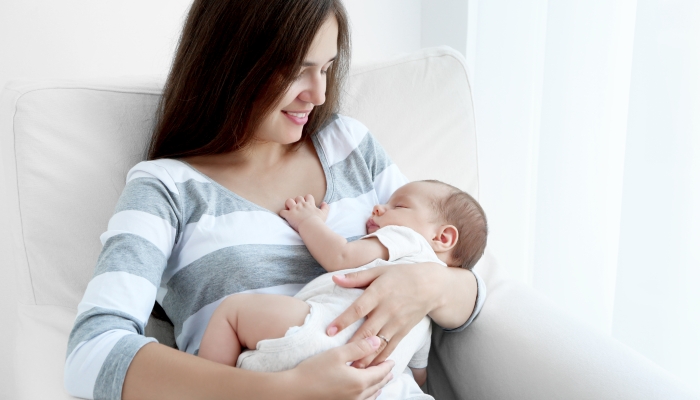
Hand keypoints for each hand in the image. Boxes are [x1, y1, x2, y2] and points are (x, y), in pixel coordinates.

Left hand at [280, 194, 328, 230]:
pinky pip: (282, 212)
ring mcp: (294, 209)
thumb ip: (325, 208)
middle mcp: (301, 205)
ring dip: (288, 205)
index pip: (308, 196)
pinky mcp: (289, 215)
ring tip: (289, 209)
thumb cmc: (318, 221)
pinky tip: (284, 216)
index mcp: (310, 204)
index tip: (307, 204)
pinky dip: (282, 214)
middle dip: (297, 201)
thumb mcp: (324, 214)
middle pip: (298, 197)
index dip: (307, 199)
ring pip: (288, 201)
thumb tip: (324, 203)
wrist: (312, 226)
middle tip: (298, 208)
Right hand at [286, 336, 394, 399]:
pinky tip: (365, 394)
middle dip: (385, 377)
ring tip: (381, 382)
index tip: (392, 361)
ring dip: (378, 387)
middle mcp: (358, 396)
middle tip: (390, 371)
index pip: (380, 373)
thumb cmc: (314, 370)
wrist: (294, 391)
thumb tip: (377, 342)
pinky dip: (368, 396)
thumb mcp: (337, 354)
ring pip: (370, 396)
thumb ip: (359, 347)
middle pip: (378, 386)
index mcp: (360, 382)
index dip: (387, 366)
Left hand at [326, 263, 443, 367]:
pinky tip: (370, 369)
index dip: (344, 320)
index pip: (358, 309)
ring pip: (379, 344)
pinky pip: (390, 348)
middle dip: (352, 346)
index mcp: (379, 293)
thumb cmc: (401, 275)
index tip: (329, 331)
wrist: (431, 285)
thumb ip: (356, 277)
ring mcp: (396, 323)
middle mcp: (387, 310)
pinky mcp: (403, 332)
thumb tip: (335, 279)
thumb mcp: (379, 271)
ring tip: (351, 370)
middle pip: (368, 331)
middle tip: (338, 358)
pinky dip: (380, 359)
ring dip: (365, 358)